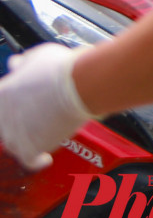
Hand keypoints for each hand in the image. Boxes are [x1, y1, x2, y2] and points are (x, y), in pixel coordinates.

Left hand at [0, 43, 95, 169]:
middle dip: (21, 123)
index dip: (17, 105)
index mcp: (2, 93)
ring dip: (28, 140)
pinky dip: (37, 161)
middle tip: (39, 119)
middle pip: (6, 125)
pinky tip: (45, 159)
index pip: (3, 104)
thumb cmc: (62, 69)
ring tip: (44, 136)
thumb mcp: (39, 56)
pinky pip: (29, 161)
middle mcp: (2, 115)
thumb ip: (24, 62)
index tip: (26, 104)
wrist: (79, 85)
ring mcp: (14, 134)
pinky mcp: (29, 148)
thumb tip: (15, 63)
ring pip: (15, 143)